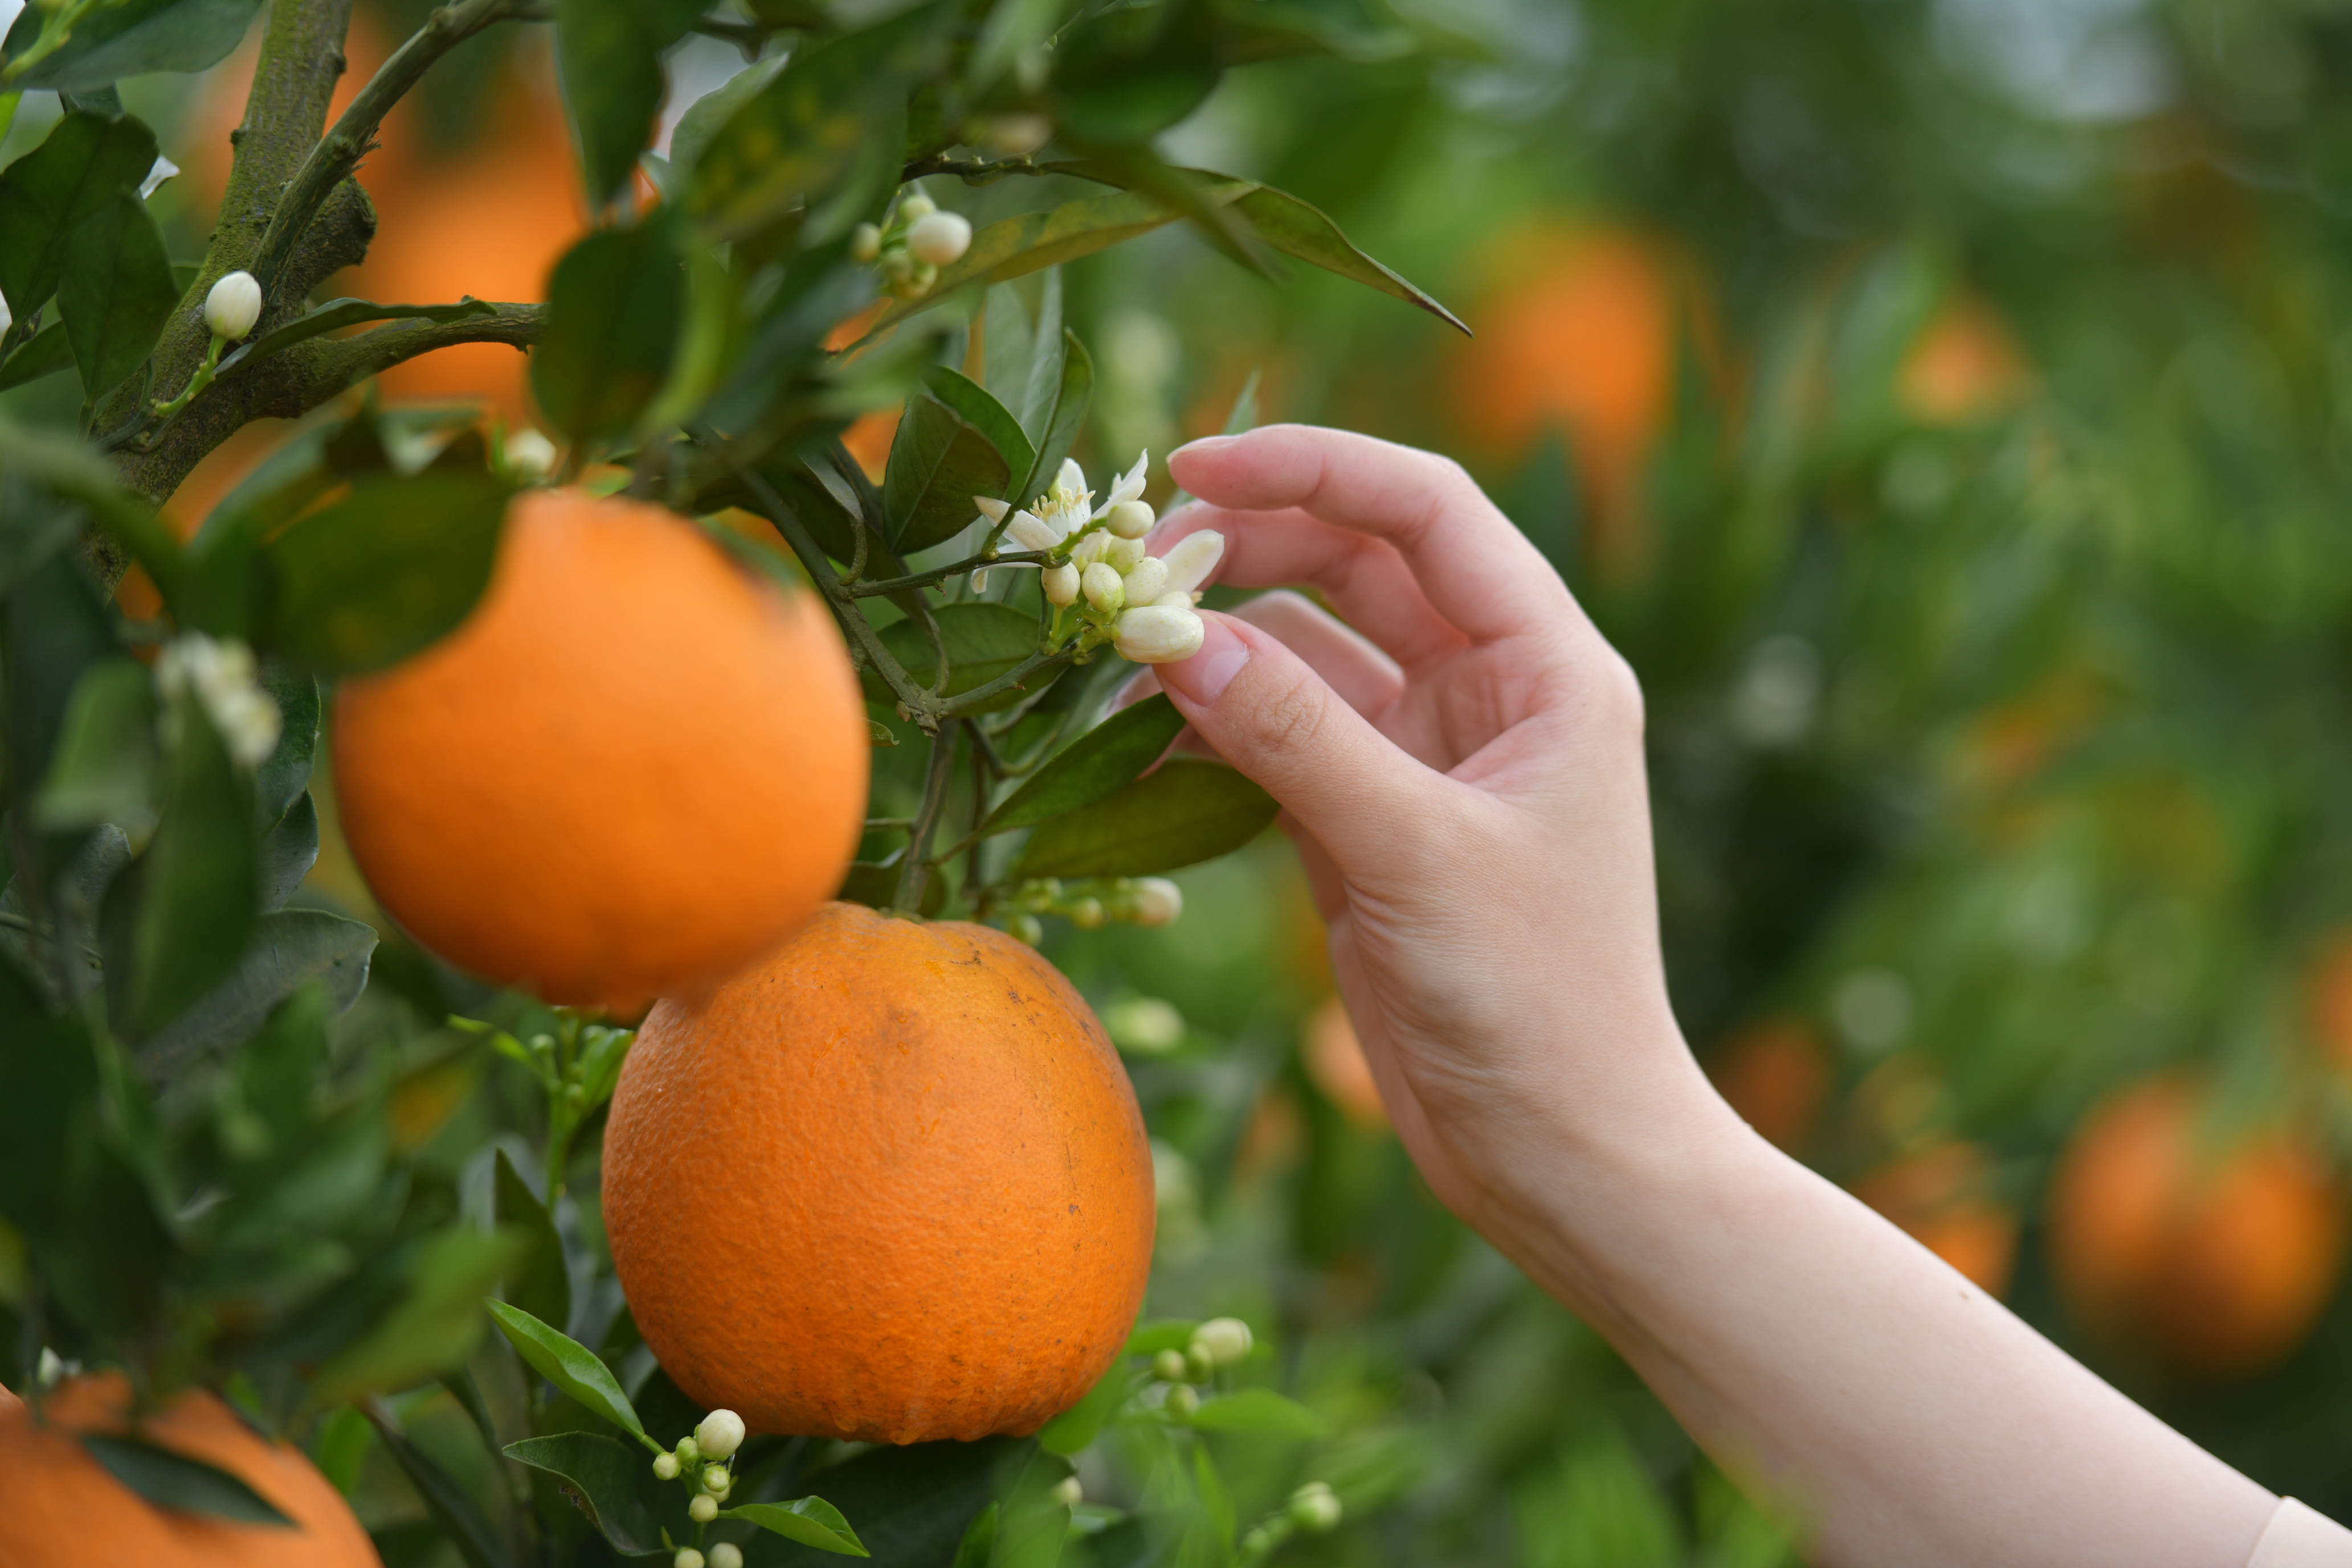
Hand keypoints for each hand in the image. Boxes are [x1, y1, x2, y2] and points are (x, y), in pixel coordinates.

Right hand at [1149, 425, 1726, 1271]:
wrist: (1563, 1156)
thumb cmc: (1537, 1003)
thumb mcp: (1416, 854)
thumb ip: (1297, 737)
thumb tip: (1174, 634)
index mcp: (1548, 667)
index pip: (1427, 511)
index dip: (1315, 467)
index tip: (1195, 468)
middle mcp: (1490, 694)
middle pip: (1357, 567)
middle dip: (1247, 549)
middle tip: (1132, 565)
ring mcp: (1426, 760)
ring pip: (1308, 654)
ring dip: (1220, 643)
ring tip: (1119, 646)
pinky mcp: (1371, 827)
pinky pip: (1281, 742)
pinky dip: (1213, 731)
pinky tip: (1140, 735)